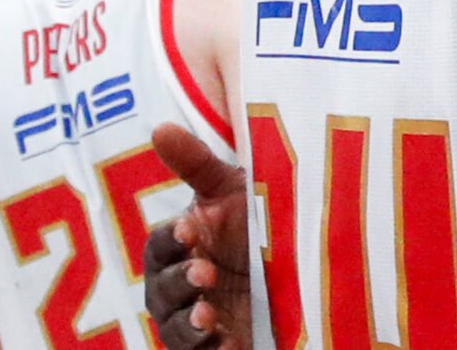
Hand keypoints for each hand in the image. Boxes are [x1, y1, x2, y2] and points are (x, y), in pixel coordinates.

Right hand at [145, 124, 251, 349]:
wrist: (297, 265)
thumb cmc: (254, 222)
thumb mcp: (231, 190)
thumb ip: (196, 161)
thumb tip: (159, 127)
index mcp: (178, 246)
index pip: (162, 244)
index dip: (172, 239)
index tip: (190, 230)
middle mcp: (178, 285)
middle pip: (162, 290)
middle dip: (181, 282)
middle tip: (207, 273)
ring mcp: (194, 319)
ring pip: (175, 328)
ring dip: (189, 323)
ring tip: (209, 318)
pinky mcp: (214, 345)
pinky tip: (227, 344)